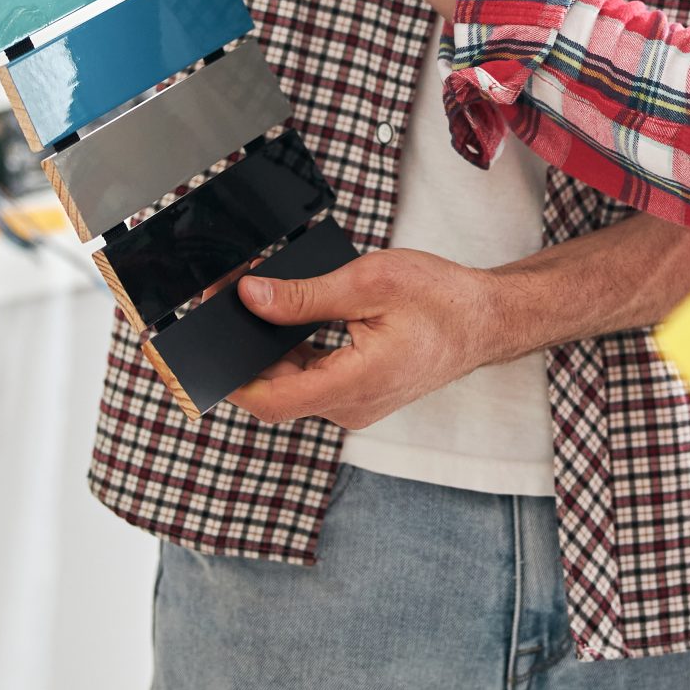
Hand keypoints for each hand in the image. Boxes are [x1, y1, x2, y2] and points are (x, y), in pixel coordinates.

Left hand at [227, 248, 512, 427]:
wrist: (484, 320)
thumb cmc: (440, 299)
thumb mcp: (369, 282)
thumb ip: (305, 296)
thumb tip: (251, 297)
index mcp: (355, 384)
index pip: (271, 401)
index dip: (231, 378)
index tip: (204, 346)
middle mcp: (351, 406)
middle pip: (276, 389)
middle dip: (246, 349)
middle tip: (228, 300)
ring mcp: (355, 404)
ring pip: (292, 383)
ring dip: (269, 348)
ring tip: (258, 301)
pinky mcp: (358, 394)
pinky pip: (312, 379)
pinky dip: (294, 351)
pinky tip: (289, 318)